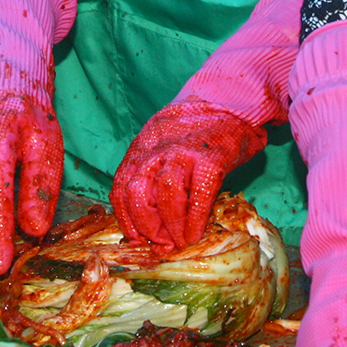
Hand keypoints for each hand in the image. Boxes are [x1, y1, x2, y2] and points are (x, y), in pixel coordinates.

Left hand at [112, 100, 267, 247]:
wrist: (226, 102)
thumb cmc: (193, 133)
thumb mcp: (161, 145)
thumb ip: (151, 173)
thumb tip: (149, 221)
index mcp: (140, 150)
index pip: (121, 188)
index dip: (127, 219)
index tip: (137, 239)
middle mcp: (156, 151)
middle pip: (138, 194)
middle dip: (147, 226)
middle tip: (161, 243)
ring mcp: (183, 154)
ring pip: (166, 195)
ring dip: (171, 226)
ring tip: (180, 241)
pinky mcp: (210, 159)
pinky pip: (199, 197)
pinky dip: (195, 221)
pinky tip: (196, 234)